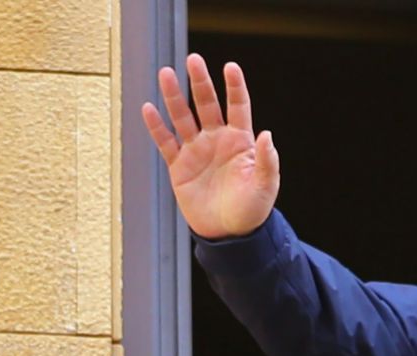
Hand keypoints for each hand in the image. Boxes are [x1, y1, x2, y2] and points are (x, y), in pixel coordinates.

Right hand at [141, 54, 278, 239]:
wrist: (229, 234)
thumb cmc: (251, 210)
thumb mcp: (265, 186)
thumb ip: (267, 161)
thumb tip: (268, 135)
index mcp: (240, 141)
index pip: (238, 107)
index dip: (234, 87)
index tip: (230, 67)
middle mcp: (217, 140)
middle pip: (207, 104)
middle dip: (200, 82)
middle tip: (193, 60)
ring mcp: (197, 151)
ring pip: (183, 117)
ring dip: (174, 97)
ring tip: (166, 73)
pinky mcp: (179, 166)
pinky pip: (166, 142)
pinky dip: (157, 127)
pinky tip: (149, 109)